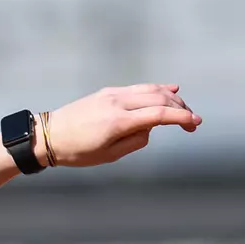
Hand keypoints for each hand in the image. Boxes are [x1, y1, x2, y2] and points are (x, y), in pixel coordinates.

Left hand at [38, 84, 199, 167]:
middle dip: (181, 108)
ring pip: (150, 90)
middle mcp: (117, 102)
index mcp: (117, 122)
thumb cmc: (77, 152)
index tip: (195, 124)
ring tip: (184, 108)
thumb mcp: (109, 156)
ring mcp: (113, 94)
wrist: (49, 136)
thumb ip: (135, 141)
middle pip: (159, 98)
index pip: (158, 114)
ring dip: (171, 97)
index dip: (180, 118)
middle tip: (193, 123)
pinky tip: (171, 89)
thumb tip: (152, 127)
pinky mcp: (109, 92)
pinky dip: (157, 89)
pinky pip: (138, 88)